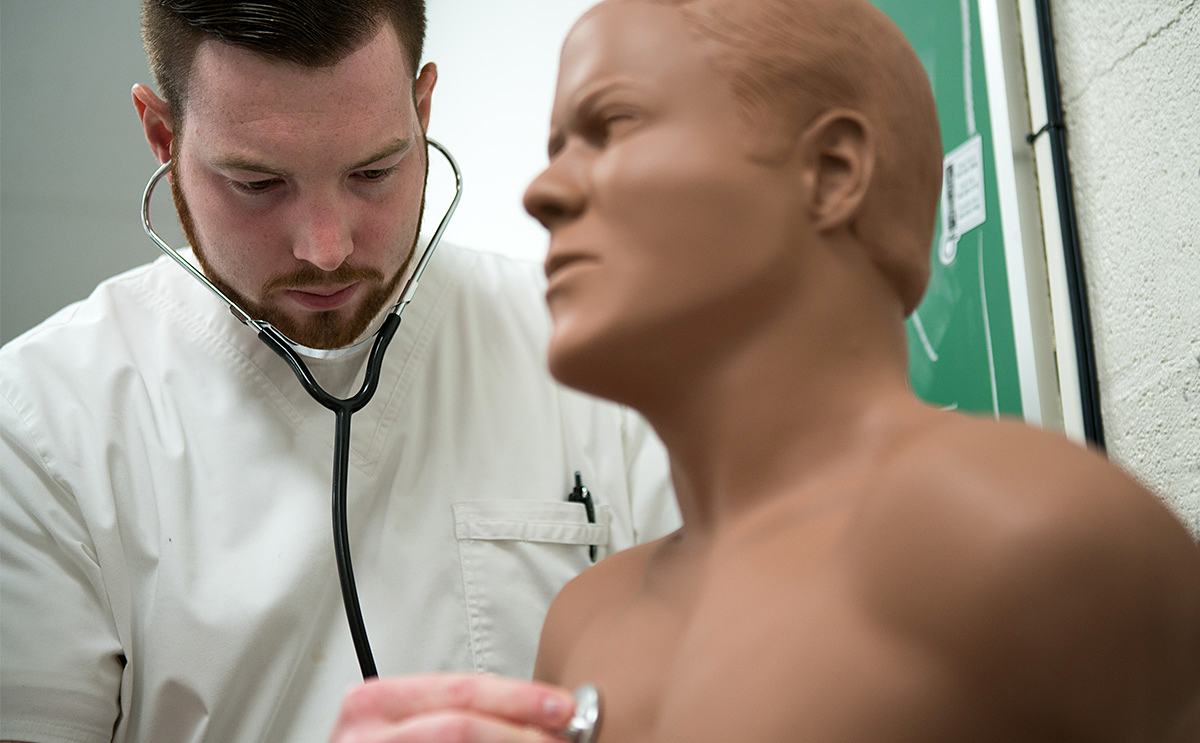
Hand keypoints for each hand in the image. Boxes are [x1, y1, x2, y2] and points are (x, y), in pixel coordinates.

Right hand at [329, 673, 575, 741]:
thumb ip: (454, 713)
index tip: (561, 705)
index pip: (460, 688)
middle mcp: (365, 731)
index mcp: (374, 701)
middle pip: (461, 721)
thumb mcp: (405, 724)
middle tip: (563, 733)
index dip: (519, 696)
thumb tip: (531, 715)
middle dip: (520, 728)